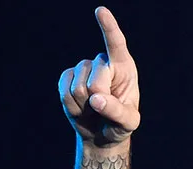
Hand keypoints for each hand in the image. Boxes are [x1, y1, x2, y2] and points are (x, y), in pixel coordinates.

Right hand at [59, 6, 140, 145]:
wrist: (101, 133)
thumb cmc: (120, 125)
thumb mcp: (128, 122)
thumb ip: (116, 111)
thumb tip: (96, 98)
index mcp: (124, 67)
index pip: (116, 44)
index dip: (108, 27)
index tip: (100, 11)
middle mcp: (103, 63)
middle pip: (95, 79)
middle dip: (98, 100)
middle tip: (103, 109)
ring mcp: (83, 69)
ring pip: (78, 87)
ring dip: (84, 106)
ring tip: (92, 110)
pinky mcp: (67, 77)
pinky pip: (64, 91)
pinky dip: (72, 106)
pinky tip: (80, 109)